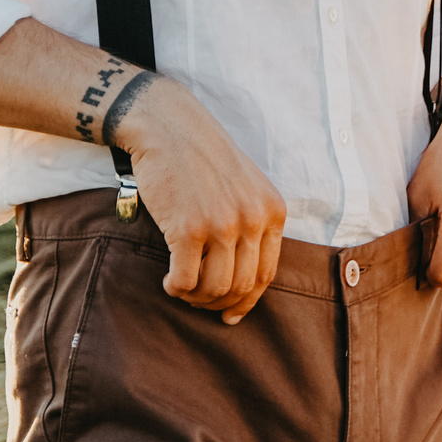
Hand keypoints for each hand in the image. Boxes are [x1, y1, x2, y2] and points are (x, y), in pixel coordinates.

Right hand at [114, 78, 287, 324]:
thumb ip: (253, 224)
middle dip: (219, 303)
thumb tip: (244, 282)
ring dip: (196, 298)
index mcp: (273, 210)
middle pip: (242, 286)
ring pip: (215, 289)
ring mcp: (222, 225)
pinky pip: (186, 281)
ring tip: (183, 287)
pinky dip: (176, 289)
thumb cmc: (203, 158)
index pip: (267, 274)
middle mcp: (253, 220)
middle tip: (199, 301)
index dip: (248, 301)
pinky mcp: (189, 229)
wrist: (169, 127)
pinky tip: (169, 280)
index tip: (231, 314)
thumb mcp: (247, 187)